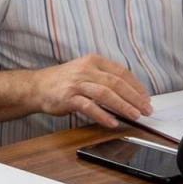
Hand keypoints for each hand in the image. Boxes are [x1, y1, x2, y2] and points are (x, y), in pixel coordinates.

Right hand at [34, 54, 152, 128]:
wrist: (37, 87)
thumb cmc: (64, 81)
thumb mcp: (85, 72)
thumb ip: (104, 79)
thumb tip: (128, 94)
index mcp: (93, 61)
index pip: (121, 72)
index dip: (136, 86)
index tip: (145, 98)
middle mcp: (86, 69)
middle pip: (116, 83)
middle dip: (134, 98)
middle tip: (145, 109)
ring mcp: (77, 83)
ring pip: (105, 93)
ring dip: (122, 106)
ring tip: (134, 116)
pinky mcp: (69, 97)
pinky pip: (89, 107)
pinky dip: (102, 115)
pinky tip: (112, 122)